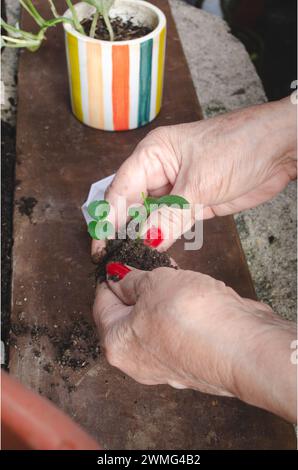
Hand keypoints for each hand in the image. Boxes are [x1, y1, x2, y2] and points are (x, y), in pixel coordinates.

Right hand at [92, 97, 296, 257]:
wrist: (281, 148)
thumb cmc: (241, 145)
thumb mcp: (200, 183)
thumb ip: (170, 216)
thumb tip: (145, 242)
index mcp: (153, 154)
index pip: (120, 191)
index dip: (107, 220)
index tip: (101, 247)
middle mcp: (160, 171)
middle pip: (130, 205)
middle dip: (121, 231)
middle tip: (114, 260)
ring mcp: (176, 189)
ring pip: (149, 218)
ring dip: (141, 238)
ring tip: (131, 261)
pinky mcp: (193, 204)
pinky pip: (169, 224)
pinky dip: (162, 239)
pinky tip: (154, 253)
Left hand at [93, 266, 295, 421]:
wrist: (244, 347)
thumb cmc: (192, 317)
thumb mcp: (153, 283)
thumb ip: (130, 279)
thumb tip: (116, 276)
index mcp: (116, 344)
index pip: (102, 303)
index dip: (110, 276)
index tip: (118, 260)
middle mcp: (137, 362)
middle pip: (128, 315)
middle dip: (138, 286)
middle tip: (148, 263)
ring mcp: (166, 365)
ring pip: (154, 322)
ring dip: (161, 297)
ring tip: (173, 274)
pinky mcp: (192, 361)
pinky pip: (177, 331)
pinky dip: (180, 312)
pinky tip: (192, 294)